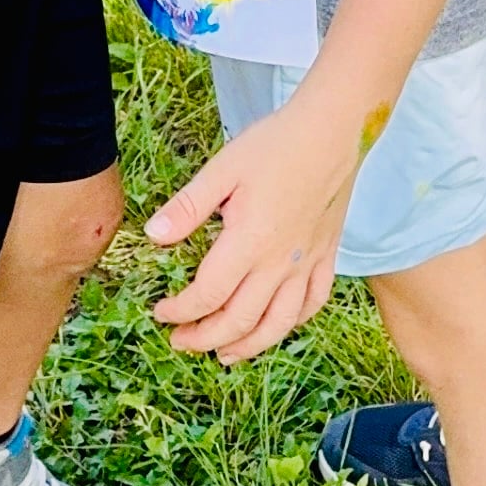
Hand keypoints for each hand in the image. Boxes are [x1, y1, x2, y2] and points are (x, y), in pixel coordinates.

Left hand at [145, 94, 358, 360]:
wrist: (332, 130)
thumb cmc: (275, 144)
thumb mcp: (222, 169)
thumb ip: (187, 207)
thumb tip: (152, 236)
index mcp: (249, 242)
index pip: (208, 295)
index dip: (180, 311)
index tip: (161, 311)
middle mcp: (280, 262)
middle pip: (240, 320)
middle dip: (204, 338)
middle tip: (180, 340)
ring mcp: (308, 263)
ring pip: (279, 324)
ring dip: (248, 346)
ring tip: (223, 355)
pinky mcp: (327, 256)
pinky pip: (313, 304)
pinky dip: (291, 324)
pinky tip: (275, 327)